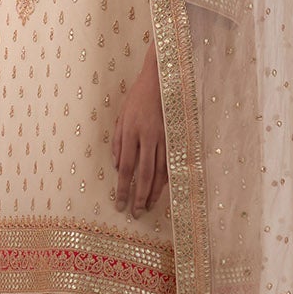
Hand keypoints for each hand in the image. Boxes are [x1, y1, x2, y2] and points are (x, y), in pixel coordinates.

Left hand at [111, 43, 167, 215]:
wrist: (161, 80)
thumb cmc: (137, 98)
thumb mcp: (121, 117)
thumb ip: (118, 142)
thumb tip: (117, 166)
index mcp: (131, 132)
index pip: (126, 168)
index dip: (123, 188)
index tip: (120, 204)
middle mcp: (148, 138)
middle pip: (144, 174)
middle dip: (139, 196)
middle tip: (136, 213)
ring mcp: (164, 138)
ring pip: (160, 172)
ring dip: (154, 191)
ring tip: (149, 206)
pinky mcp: (175, 136)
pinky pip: (171, 163)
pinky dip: (167, 178)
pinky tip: (163, 189)